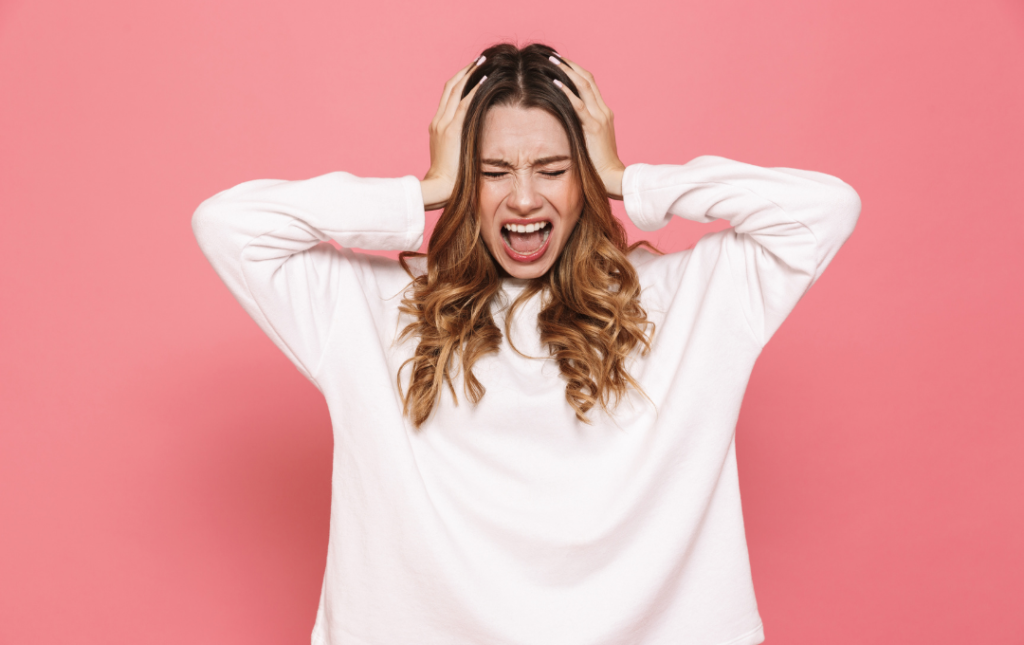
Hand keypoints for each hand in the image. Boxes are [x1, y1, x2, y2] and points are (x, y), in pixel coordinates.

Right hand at [420, 56, 486, 209]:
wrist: (438, 188)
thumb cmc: (450, 179)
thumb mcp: (453, 156)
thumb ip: (461, 144)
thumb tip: (476, 142)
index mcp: (437, 126)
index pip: (448, 96)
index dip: (460, 82)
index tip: (473, 72)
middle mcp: (438, 120)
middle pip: (450, 87)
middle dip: (465, 72)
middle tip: (479, 60)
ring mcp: (443, 124)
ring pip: (456, 90)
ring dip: (470, 74)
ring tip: (483, 61)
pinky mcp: (452, 130)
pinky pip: (464, 103)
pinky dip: (474, 88)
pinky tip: (484, 78)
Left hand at [550, 55, 625, 199]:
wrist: (613, 177)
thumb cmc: (599, 164)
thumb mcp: (591, 141)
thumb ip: (582, 129)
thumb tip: (564, 124)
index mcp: (604, 113)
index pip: (590, 85)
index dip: (577, 72)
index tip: (562, 64)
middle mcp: (604, 111)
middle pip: (588, 80)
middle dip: (571, 66)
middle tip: (555, 56)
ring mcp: (600, 118)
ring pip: (584, 86)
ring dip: (567, 72)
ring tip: (553, 62)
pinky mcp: (594, 127)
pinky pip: (578, 105)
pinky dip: (567, 92)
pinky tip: (556, 82)